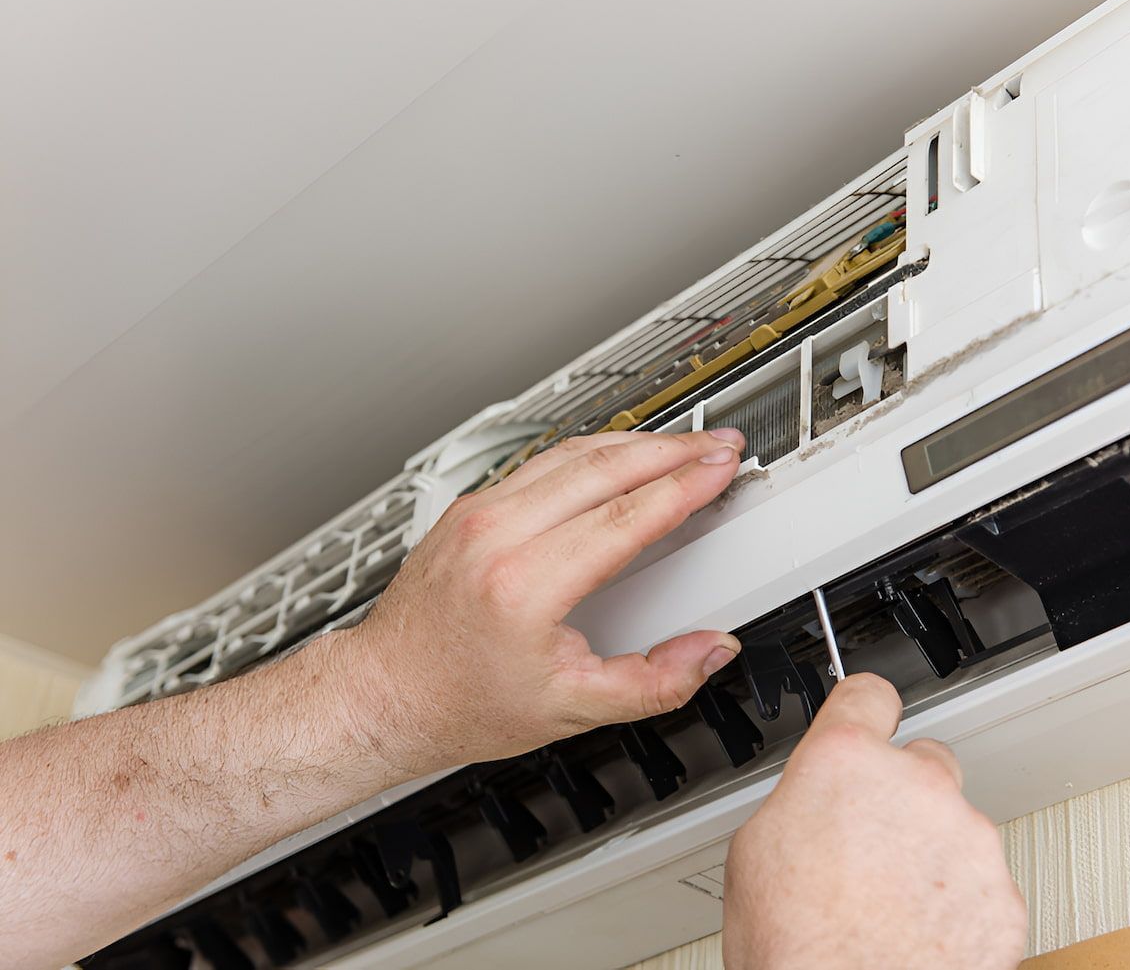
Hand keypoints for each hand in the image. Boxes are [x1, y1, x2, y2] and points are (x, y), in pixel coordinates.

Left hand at [337, 427, 747, 774]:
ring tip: (683, 444)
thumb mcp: (570, 710)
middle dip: (673, 449)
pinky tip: (621, 456)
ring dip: (636, 443)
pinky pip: (543, 463)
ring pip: (571, 453)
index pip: (624, 516)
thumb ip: (653, 684)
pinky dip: (593, 452)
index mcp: (522, 584)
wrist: (384, 694)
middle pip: (603, 467)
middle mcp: (495, 536)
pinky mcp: (469, 508)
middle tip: (718, 444)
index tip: (720, 469)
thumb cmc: (459, 703)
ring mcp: (476, 514)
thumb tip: (709, 652)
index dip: (683, 486)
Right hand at [722, 674, 1026, 969]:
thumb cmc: (796, 949)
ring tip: (888, 905)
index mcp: (847, 763)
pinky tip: (918, 932)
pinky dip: (959, 905)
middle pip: (924, 763)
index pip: (868, 695)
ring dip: (932, 854)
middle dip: (902, 796)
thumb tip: (816, 799)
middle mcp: (917, 787)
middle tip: (869, 848)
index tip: (869, 716)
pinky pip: (983, 884)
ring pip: (956, 827)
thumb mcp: (754, 850)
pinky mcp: (1002, 896)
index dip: (864, 709)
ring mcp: (968, 841)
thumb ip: (802, 799)